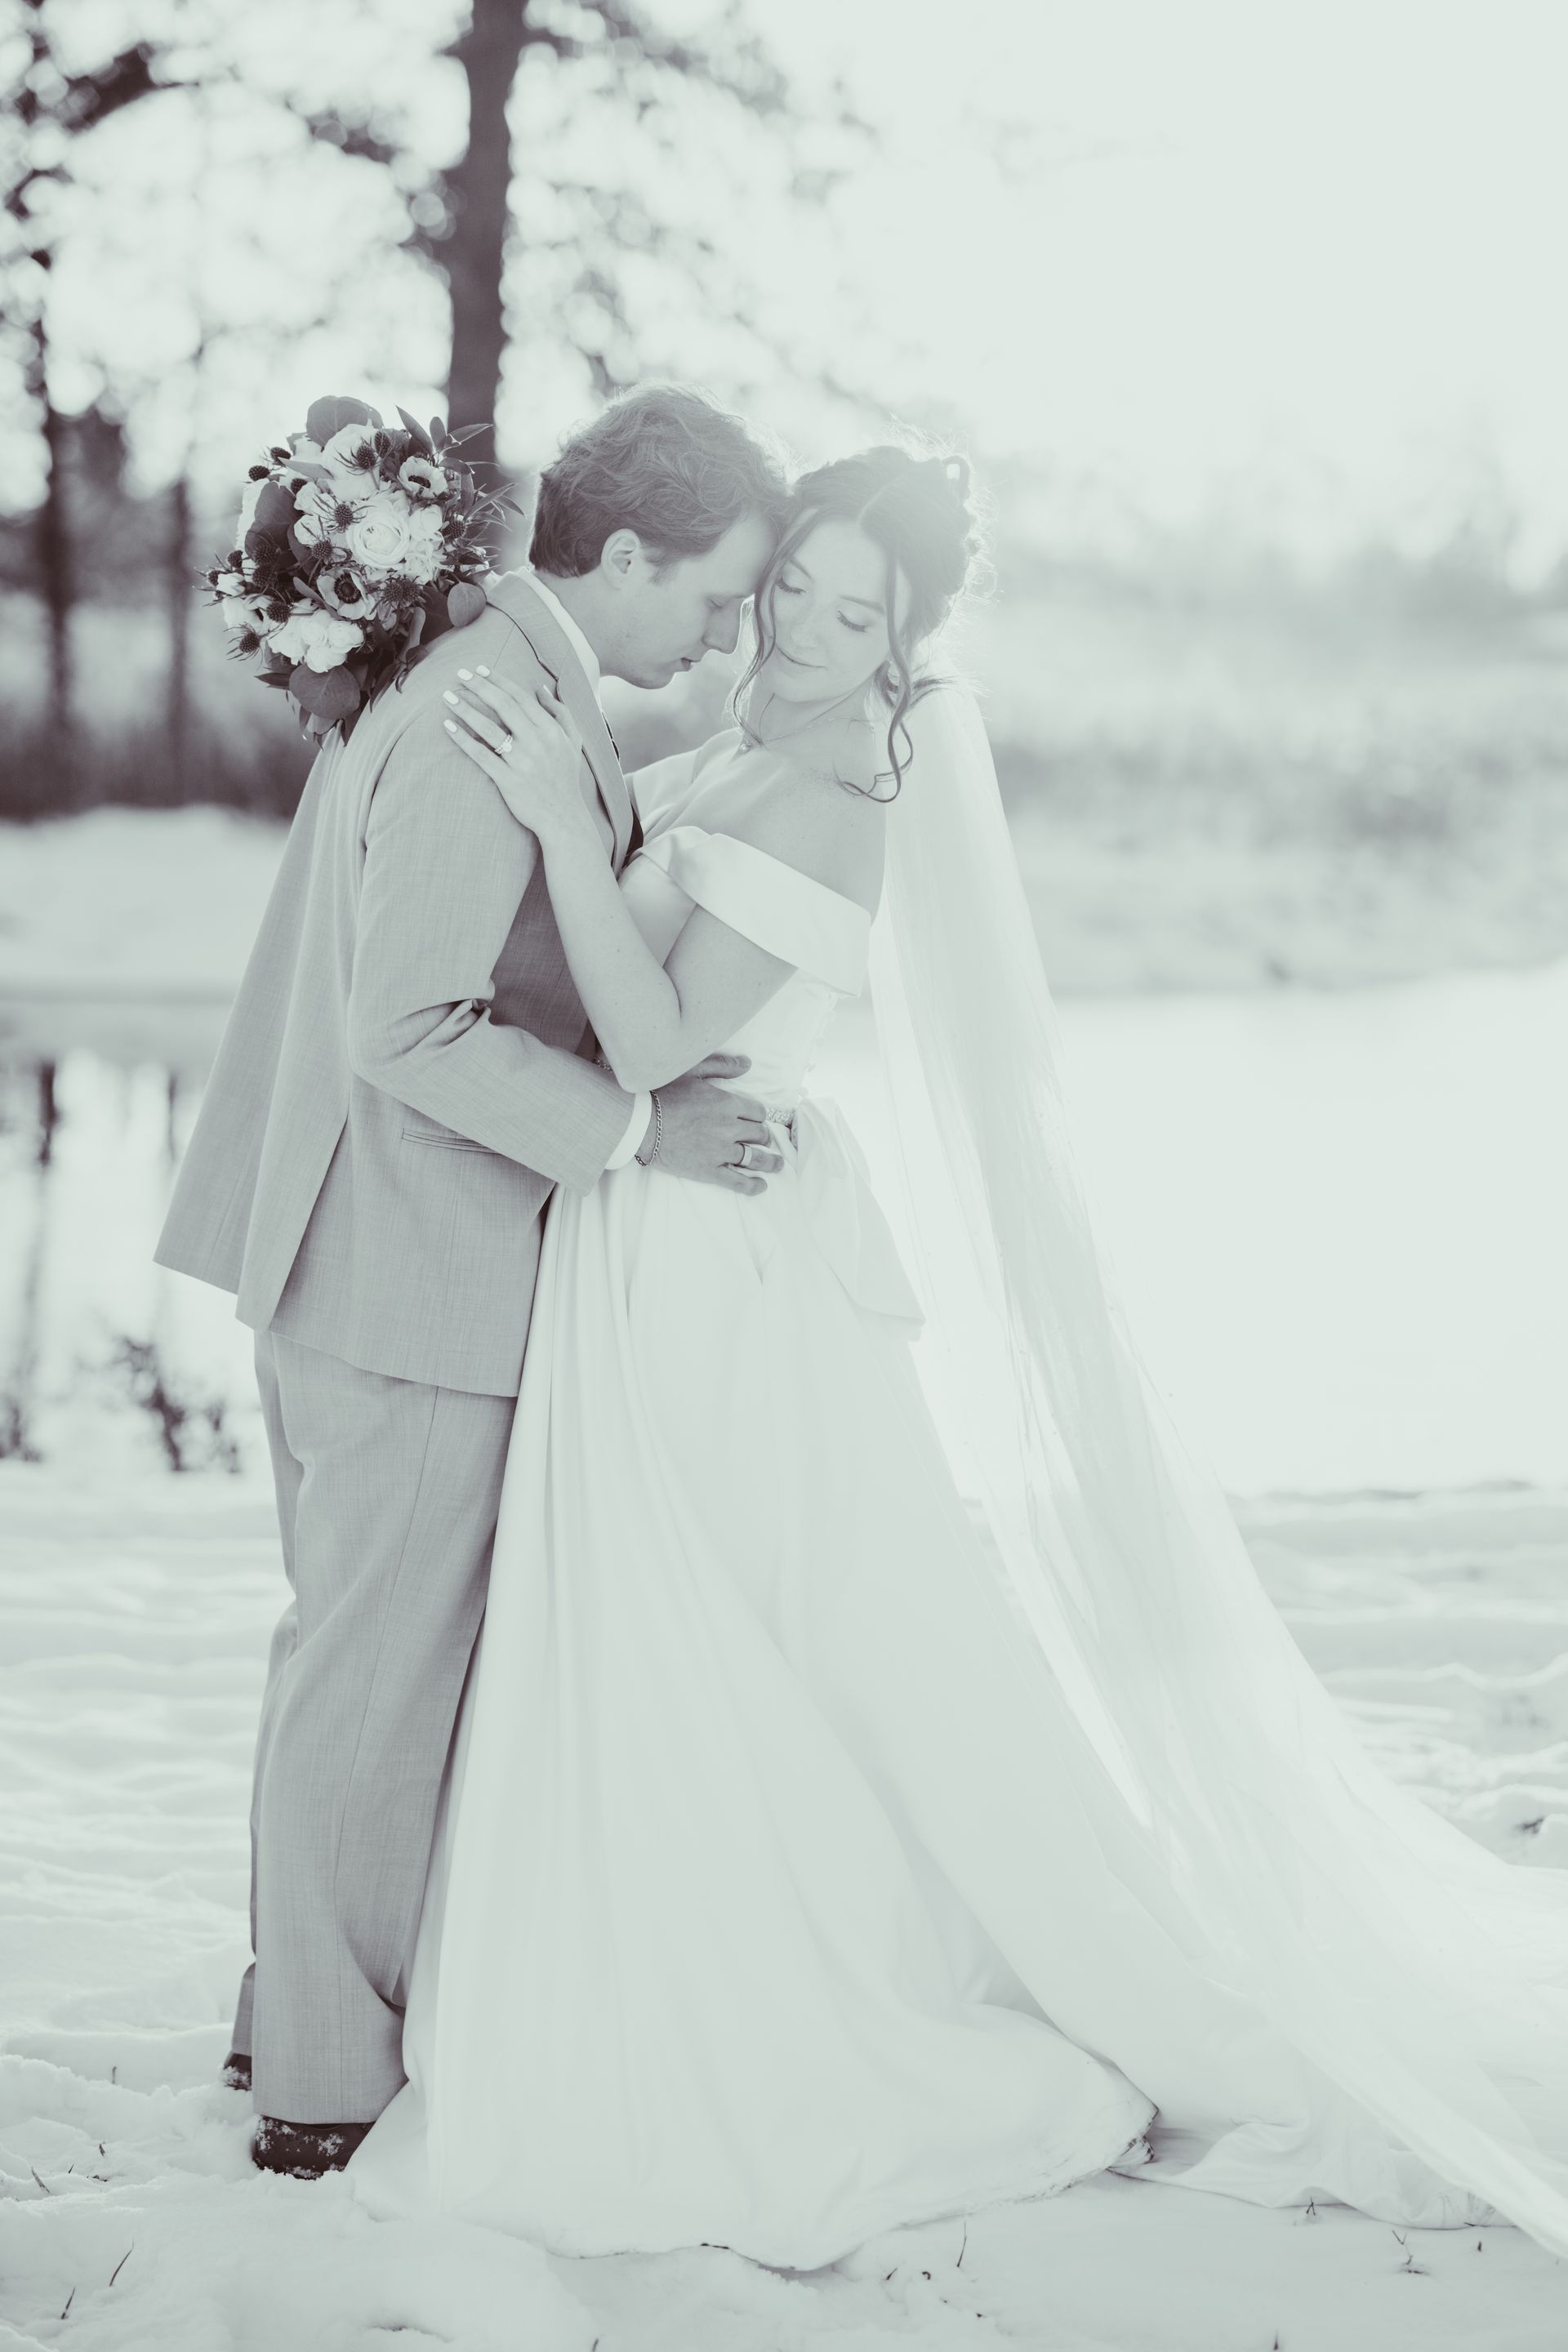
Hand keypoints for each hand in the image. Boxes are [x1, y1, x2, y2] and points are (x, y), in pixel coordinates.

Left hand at [442, 667, 589, 842]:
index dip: (498, 680)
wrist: (563, 817)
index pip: (520, 697)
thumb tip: (541, 689)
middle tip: (459, 673)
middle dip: (479, 686)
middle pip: (503, 706)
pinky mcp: (508, 780)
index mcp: (551, 730)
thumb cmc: (566, 777)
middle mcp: (537, 742)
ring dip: (465, 709)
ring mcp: (521, 762)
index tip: (480, 669)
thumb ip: (560, 713)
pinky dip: (463, 740)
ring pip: (488, 728)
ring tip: (448, 696)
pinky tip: (448, 726)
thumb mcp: (573, 741)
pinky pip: (480, 755)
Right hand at [652, 1055, 783, 1196]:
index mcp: (728, 1104)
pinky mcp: (708, 1171)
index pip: (757, 1112)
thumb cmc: (662, 1094)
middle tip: (761, 1139)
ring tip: (777, 1164)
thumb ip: (722, 1066)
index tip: (755, 1119)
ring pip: (755, 1158)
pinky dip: (753, 1185)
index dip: (757, 1115)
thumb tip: (747, 1063)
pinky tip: (762, 1186)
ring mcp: (720, 1152)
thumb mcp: (693, 1071)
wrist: (639, 1122)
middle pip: (758, 1134)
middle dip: (762, 1136)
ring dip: (769, 1162)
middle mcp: (729, 1128)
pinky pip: (737, 1181)